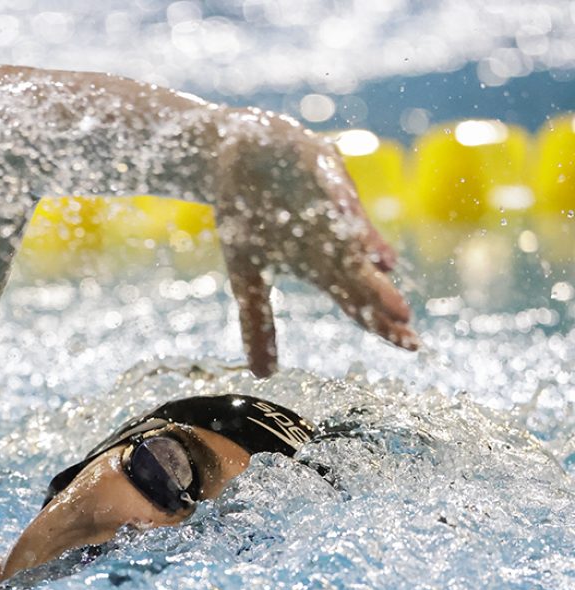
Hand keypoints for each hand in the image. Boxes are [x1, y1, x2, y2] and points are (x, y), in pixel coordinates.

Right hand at [213, 111, 418, 375]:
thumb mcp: (248, 280)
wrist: (235, 156)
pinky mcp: (313, 163)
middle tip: (403, 319)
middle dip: (378, 294)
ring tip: (383, 266)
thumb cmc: (250, 219)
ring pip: (346, 225)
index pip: (357, 299)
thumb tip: (263, 377)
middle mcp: (331, 236)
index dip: (381, 322)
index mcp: (320, 266)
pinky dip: (332, 194)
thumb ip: (259, 325)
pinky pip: (324, 180)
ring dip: (362, 243)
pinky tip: (342, 209)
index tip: (410, 347)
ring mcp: (326, 200)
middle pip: (357, 269)